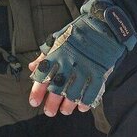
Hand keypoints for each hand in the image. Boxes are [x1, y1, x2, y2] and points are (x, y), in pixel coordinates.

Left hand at [29, 0, 136, 116]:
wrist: (104, 24)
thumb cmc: (79, 32)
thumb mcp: (58, 39)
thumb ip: (45, 55)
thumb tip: (32, 68)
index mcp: (57, 54)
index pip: (43, 75)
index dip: (37, 91)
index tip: (34, 102)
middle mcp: (69, 63)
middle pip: (57, 89)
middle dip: (51, 103)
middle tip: (49, 112)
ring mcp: (85, 68)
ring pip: (73, 94)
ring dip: (67, 106)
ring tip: (64, 111)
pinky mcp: (99, 72)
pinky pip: (91, 92)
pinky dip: (85, 102)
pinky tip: (81, 107)